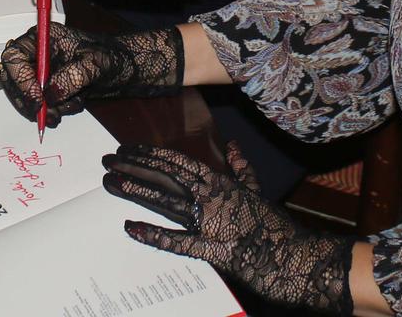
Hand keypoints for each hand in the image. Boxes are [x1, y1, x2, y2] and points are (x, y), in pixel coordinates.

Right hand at [0, 23, 182, 126]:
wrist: (127, 69)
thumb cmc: (115, 57)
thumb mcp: (95, 64)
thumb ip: (72, 76)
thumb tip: (50, 93)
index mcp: (43, 38)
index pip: (14, 58)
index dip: (20, 80)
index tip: (37, 99)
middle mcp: (38, 54)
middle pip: (14, 80)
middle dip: (30, 100)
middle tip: (49, 115)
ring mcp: (43, 72)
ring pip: (27, 96)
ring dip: (45, 108)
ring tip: (71, 106)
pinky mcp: (51, 87)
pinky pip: (42, 104)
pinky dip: (55, 110)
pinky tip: (75, 104)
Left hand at [104, 141, 353, 311]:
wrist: (294, 257)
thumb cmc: (274, 225)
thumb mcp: (257, 190)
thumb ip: (241, 169)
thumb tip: (232, 146)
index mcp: (219, 183)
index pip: (177, 162)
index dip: (150, 154)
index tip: (127, 148)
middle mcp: (211, 197)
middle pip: (165, 177)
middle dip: (134, 167)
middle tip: (107, 161)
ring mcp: (210, 222)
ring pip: (166, 201)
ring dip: (137, 191)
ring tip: (111, 183)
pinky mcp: (212, 249)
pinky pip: (178, 241)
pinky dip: (154, 234)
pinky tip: (131, 228)